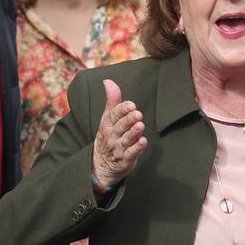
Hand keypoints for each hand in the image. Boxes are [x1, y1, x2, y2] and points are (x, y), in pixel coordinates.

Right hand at [91, 79, 146, 193]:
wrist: (101, 164)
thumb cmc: (108, 136)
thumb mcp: (107, 118)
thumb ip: (112, 100)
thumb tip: (108, 81)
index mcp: (107, 124)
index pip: (114, 115)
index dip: (123, 110)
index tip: (131, 105)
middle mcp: (112, 136)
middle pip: (121, 126)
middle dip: (129, 120)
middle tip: (137, 114)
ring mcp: (118, 148)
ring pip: (127, 139)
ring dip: (134, 132)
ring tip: (140, 125)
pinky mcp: (125, 159)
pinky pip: (131, 153)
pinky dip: (137, 148)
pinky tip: (143, 142)